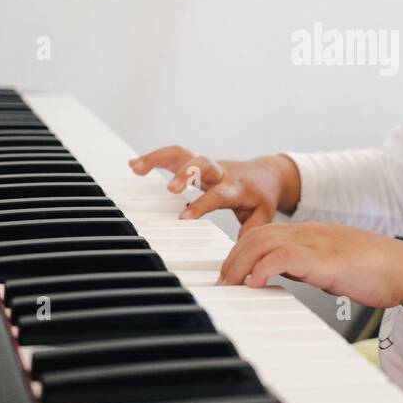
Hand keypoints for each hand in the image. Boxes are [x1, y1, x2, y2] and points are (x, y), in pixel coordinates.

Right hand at [129, 145, 301, 237]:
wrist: (267, 174)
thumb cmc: (261, 196)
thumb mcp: (263, 215)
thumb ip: (251, 230)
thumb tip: (239, 248)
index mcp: (235, 188)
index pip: (217, 194)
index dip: (201, 205)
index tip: (183, 218)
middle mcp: (219, 173)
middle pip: (201, 164)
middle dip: (185, 174)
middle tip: (169, 188)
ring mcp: (207, 166)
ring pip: (183, 154)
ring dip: (159, 158)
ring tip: (136, 167)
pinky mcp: (197, 163)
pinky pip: (175, 156)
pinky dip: (155, 158)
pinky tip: (135, 165)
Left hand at [217, 222, 402, 307]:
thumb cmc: (375, 271)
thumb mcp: (330, 265)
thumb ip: (305, 266)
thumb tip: (279, 276)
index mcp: (311, 233)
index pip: (264, 232)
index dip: (240, 251)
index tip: (229, 273)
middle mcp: (309, 233)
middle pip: (256, 235)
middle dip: (232, 259)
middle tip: (221, 283)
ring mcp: (316, 243)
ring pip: (263, 242)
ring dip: (240, 265)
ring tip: (230, 285)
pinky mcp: (324, 259)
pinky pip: (283, 257)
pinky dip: (262, 269)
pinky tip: (253, 284)